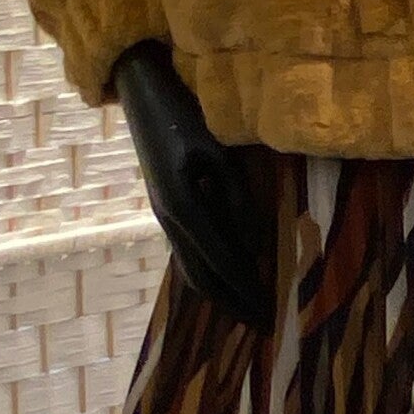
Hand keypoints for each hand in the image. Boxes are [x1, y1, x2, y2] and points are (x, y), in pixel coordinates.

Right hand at [109, 40, 275, 329]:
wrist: (143, 89)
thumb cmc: (186, 112)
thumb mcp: (219, 152)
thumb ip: (238, 199)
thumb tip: (256, 244)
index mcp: (182, 206)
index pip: (220, 262)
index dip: (245, 289)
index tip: (270, 311)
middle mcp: (168, 218)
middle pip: (200, 277)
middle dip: (233, 303)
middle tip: (263, 324)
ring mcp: (162, 213)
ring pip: (190, 267)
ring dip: (219, 292)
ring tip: (247, 309)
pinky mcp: (165, 206)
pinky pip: (187, 251)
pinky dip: (207, 272)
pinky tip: (225, 276)